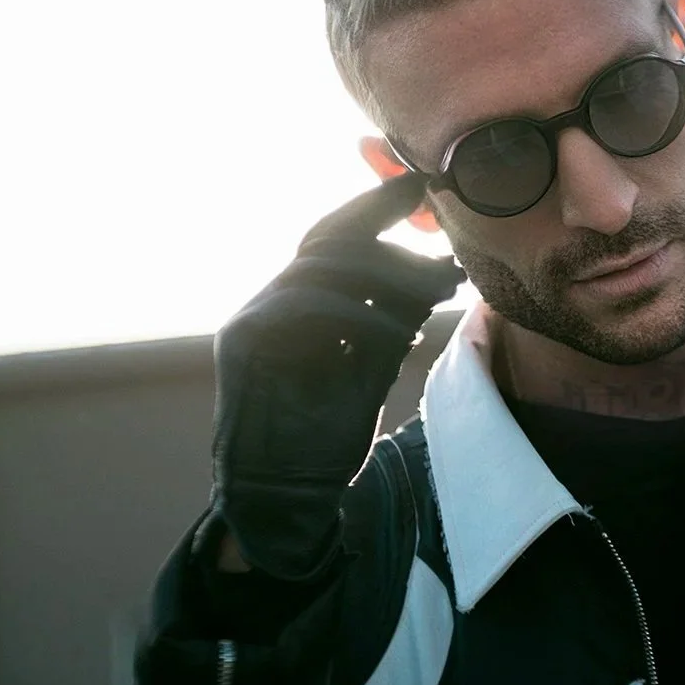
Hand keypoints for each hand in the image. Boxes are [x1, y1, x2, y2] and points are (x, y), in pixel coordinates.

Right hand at [209, 173, 464, 579]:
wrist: (285, 498)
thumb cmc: (326, 436)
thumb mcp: (373, 366)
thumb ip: (393, 318)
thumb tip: (440, 271)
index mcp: (298, 302)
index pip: (333, 237)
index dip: (374, 206)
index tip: (421, 186)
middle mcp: (270, 301)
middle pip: (327, 239)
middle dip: (389, 236)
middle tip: (443, 262)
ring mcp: (251, 319)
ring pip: (319, 266)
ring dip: (385, 276)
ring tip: (430, 300)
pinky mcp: (241, 344)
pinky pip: (303, 305)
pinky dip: (358, 313)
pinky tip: (399, 332)